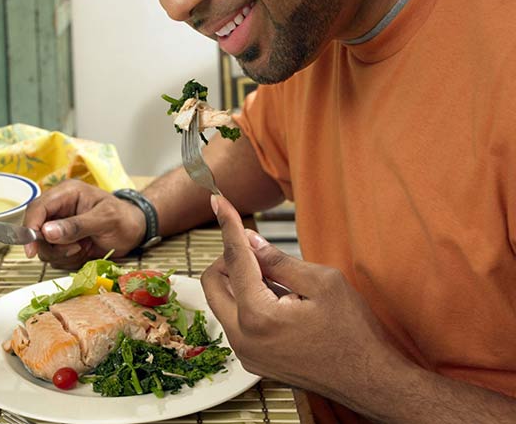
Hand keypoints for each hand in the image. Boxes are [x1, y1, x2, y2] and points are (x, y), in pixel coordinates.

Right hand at [22, 180, 145, 268]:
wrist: (135, 230)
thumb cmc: (123, 218)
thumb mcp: (105, 219)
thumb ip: (76, 226)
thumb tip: (46, 232)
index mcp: (66, 193)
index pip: (37, 208)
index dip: (30, 228)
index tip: (31, 249)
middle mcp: (59, 209)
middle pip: (35, 230)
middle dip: (51, 245)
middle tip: (75, 248)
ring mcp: (60, 227)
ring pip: (44, 247)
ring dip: (61, 254)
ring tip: (83, 248)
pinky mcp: (64, 243)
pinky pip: (55, 257)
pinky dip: (68, 260)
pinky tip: (84, 252)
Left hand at [201, 195, 405, 400]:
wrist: (370, 381)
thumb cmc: (354, 335)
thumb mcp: (323, 283)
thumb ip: (279, 260)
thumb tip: (250, 241)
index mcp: (257, 316)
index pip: (233, 259)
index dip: (228, 225)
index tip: (219, 203)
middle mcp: (243, 338)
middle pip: (213, 283)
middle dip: (228, 258)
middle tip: (256, 249)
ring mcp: (246, 353)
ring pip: (223, 302)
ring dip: (240, 282)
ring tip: (280, 280)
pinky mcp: (254, 360)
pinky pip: (237, 322)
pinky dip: (248, 302)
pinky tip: (280, 299)